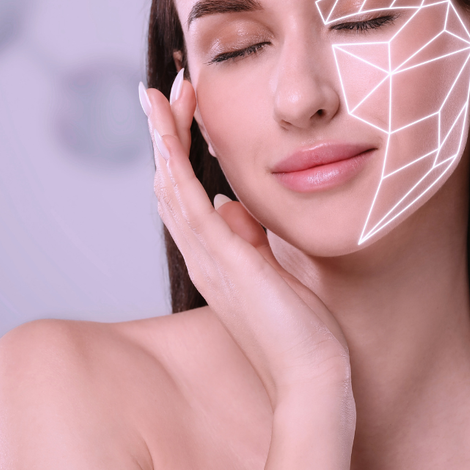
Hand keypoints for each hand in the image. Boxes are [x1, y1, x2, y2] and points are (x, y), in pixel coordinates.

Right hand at [139, 75, 351, 407]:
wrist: (312, 378)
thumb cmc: (301, 333)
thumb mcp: (275, 273)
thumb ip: (252, 239)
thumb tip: (235, 206)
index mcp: (214, 259)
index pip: (185, 195)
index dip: (176, 152)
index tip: (182, 111)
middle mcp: (202, 257)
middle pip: (168, 185)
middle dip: (165, 135)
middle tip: (163, 90)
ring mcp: (208, 260)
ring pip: (170, 188)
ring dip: (163, 139)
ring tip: (158, 96)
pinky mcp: (223, 262)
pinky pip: (189, 205)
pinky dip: (174, 165)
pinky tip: (168, 133)